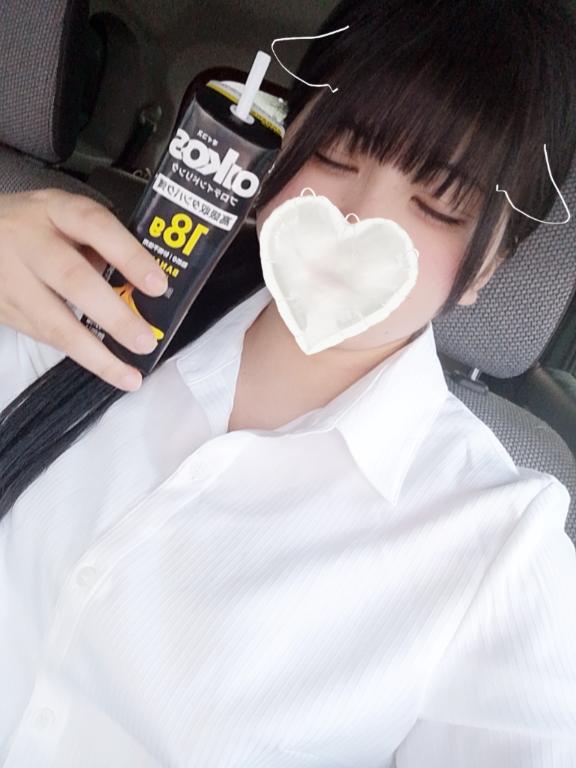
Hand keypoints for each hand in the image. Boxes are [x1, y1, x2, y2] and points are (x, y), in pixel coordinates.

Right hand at [0, 188, 168, 390]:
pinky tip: (104, 366)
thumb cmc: (35, 226)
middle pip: (73, 281)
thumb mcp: (65, 216)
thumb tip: (141, 288)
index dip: (129, 256)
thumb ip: (100, 244)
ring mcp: (11, 278)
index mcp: (55, 210)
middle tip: (146, 341)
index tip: (158, 285)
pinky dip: (78, 354)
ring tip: (128, 375)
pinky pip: (44, 336)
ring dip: (96, 355)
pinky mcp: (3, 309)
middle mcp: (29, 242)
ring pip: (55, 323)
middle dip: (115, 316)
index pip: (96, 226)